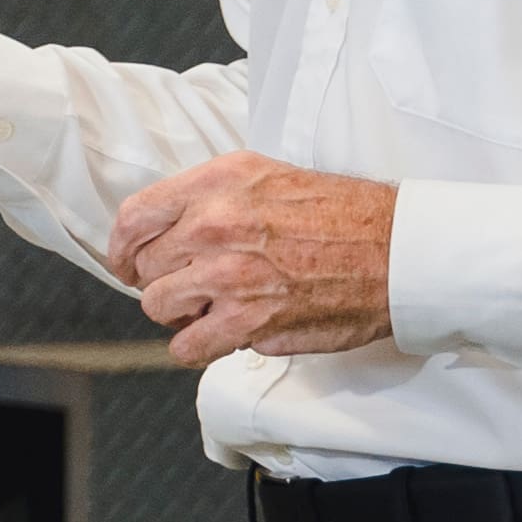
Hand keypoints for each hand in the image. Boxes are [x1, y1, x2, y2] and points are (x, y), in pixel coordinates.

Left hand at [107, 153, 399, 363]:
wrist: (398, 251)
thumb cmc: (341, 213)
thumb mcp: (265, 175)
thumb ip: (210, 196)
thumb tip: (164, 227)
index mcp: (218, 183)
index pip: (133, 217)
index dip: (123, 247)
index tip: (130, 261)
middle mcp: (216, 225)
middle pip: (143, 267)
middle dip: (162, 279)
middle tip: (191, 284)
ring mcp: (229, 276)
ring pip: (158, 307)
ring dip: (180, 313)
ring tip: (212, 306)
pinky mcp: (249, 321)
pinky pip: (187, 347)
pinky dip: (198, 345)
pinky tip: (222, 333)